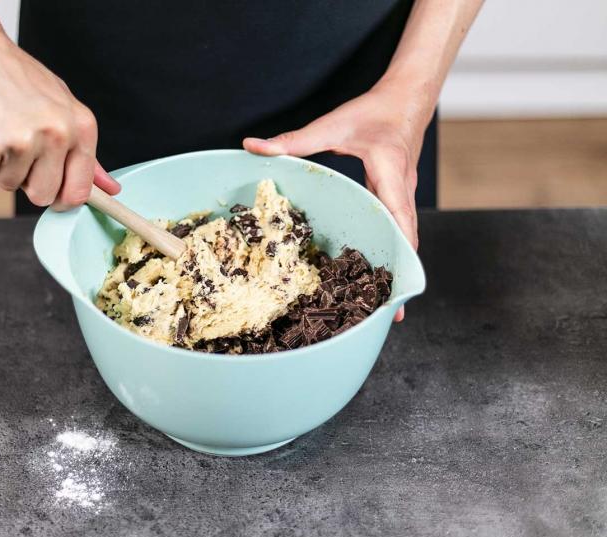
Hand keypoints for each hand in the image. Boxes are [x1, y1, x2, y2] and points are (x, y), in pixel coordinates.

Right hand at [0, 40, 119, 209]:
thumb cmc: (18, 79)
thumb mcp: (62, 107)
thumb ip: (85, 153)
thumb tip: (110, 190)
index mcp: (81, 126)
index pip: (80, 190)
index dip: (63, 199)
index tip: (54, 193)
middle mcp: (58, 133)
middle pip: (45, 195)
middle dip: (29, 182)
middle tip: (20, 149)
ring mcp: (24, 139)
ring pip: (12, 184)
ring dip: (3, 164)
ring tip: (1, 128)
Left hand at [243, 80, 433, 320]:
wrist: (408, 97)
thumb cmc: (374, 110)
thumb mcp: (333, 124)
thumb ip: (294, 139)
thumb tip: (253, 146)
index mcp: (390, 173)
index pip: (397, 215)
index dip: (398, 249)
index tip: (397, 279)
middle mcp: (402, 190)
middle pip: (406, 238)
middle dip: (401, 274)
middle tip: (393, 313)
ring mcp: (404, 196)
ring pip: (405, 238)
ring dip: (399, 268)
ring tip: (390, 306)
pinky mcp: (399, 198)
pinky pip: (399, 230)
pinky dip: (393, 252)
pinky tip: (381, 273)